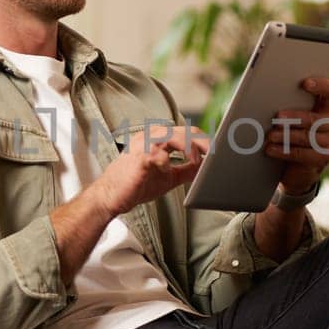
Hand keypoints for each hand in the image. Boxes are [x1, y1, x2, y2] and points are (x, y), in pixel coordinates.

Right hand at [87, 123, 208, 217]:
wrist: (110, 197)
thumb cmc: (134, 185)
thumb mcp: (167, 177)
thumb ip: (185, 170)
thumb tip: (204, 168)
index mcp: (158, 139)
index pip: (187, 133)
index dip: (205, 141)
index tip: (218, 152)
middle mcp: (151, 137)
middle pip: (186, 132)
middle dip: (205, 143)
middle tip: (218, 155)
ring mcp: (144, 144)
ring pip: (176, 137)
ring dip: (192, 149)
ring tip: (201, 161)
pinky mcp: (140, 157)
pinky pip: (161, 155)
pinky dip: (171, 163)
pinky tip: (173, 171)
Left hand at [265, 77, 328, 194]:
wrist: (297, 167)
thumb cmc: (293, 133)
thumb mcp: (295, 118)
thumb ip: (291, 105)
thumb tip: (269, 98)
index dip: (322, 85)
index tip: (304, 83)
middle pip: (316, 118)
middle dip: (296, 117)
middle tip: (278, 117)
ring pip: (308, 137)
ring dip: (287, 136)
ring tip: (270, 136)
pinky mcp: (324, 159)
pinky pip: (302, 154)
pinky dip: (284, 151)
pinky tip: (270, 149)